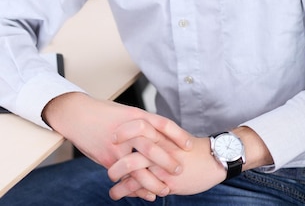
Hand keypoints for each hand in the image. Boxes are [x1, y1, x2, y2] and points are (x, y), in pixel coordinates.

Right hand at [43, 93, 191, 200]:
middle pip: (153, 146)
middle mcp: (128, 130)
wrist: (77, 114)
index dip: (177, 134)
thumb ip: (141, 123)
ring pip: (140, 166)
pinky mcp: (108, 158)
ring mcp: (118, 146)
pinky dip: (139, 188)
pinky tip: (148, 195)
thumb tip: (158, 134)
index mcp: (135, 115)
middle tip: (180, 169)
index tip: (189, 145)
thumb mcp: (124, 112)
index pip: (162, 123)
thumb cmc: (102, 113)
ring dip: (155, 180)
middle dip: (168, 161)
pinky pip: (126, 176)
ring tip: (166, 189)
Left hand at [109, 124, 274, 199]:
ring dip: (117, 174)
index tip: (112, 135)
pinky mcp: (166, 181)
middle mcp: (160, 146)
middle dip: (116, 153)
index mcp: (161, 133)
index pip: (139, 125)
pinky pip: (142, 187)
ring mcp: (162, 164)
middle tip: (105, 159)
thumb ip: (155, 136)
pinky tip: (118, 194)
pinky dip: (127, 190)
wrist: (212, 160)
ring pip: (133, 167)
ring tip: (109, 180)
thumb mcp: (172, 137)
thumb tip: (138, 136)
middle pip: (133, 144)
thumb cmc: (191, 149)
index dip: (124, 129)